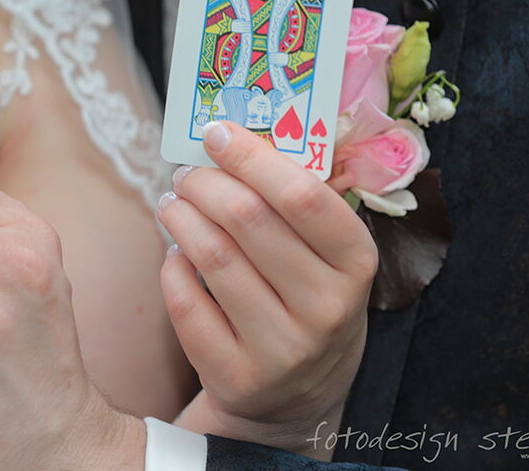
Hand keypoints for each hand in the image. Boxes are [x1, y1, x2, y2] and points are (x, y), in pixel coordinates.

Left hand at [156, 121, 376, 458]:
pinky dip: (172, 267)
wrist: (298, 396)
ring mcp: (283, 348)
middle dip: (204, 182)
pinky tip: (176, 253)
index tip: (216, 132)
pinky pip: (185, 303)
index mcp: (357, 263)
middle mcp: (327, 308)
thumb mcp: (327, 255)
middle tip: (185, 172)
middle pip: (247, 219)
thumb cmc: (307, 297)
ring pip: (212, 256)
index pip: (303, 196)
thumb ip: (296, 201)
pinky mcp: (237, 375)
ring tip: (172, 203)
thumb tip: (235, 135)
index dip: (252, 157)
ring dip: (180, 216)